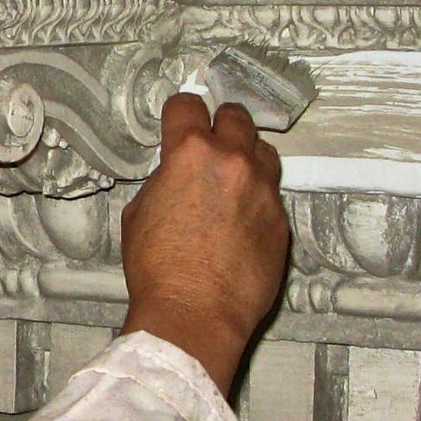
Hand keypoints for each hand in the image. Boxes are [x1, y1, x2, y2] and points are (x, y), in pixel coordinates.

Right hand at [120, 93, 288, 394]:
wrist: (195, 314)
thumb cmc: (159, 270)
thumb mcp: (140, 214)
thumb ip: (164, 181)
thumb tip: (176, 176)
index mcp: (191, 153)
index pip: (188, 105)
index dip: (180, 111)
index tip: (180, 119)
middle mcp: (233, 162)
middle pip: (236, 117)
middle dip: (221, 125)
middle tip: (210, 142)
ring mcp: (264, 190)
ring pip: (263, 151)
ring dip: (247, 157)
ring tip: (232, 178)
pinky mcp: (281, 221)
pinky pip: (271, 194)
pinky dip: (257, 198)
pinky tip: (241, 220)